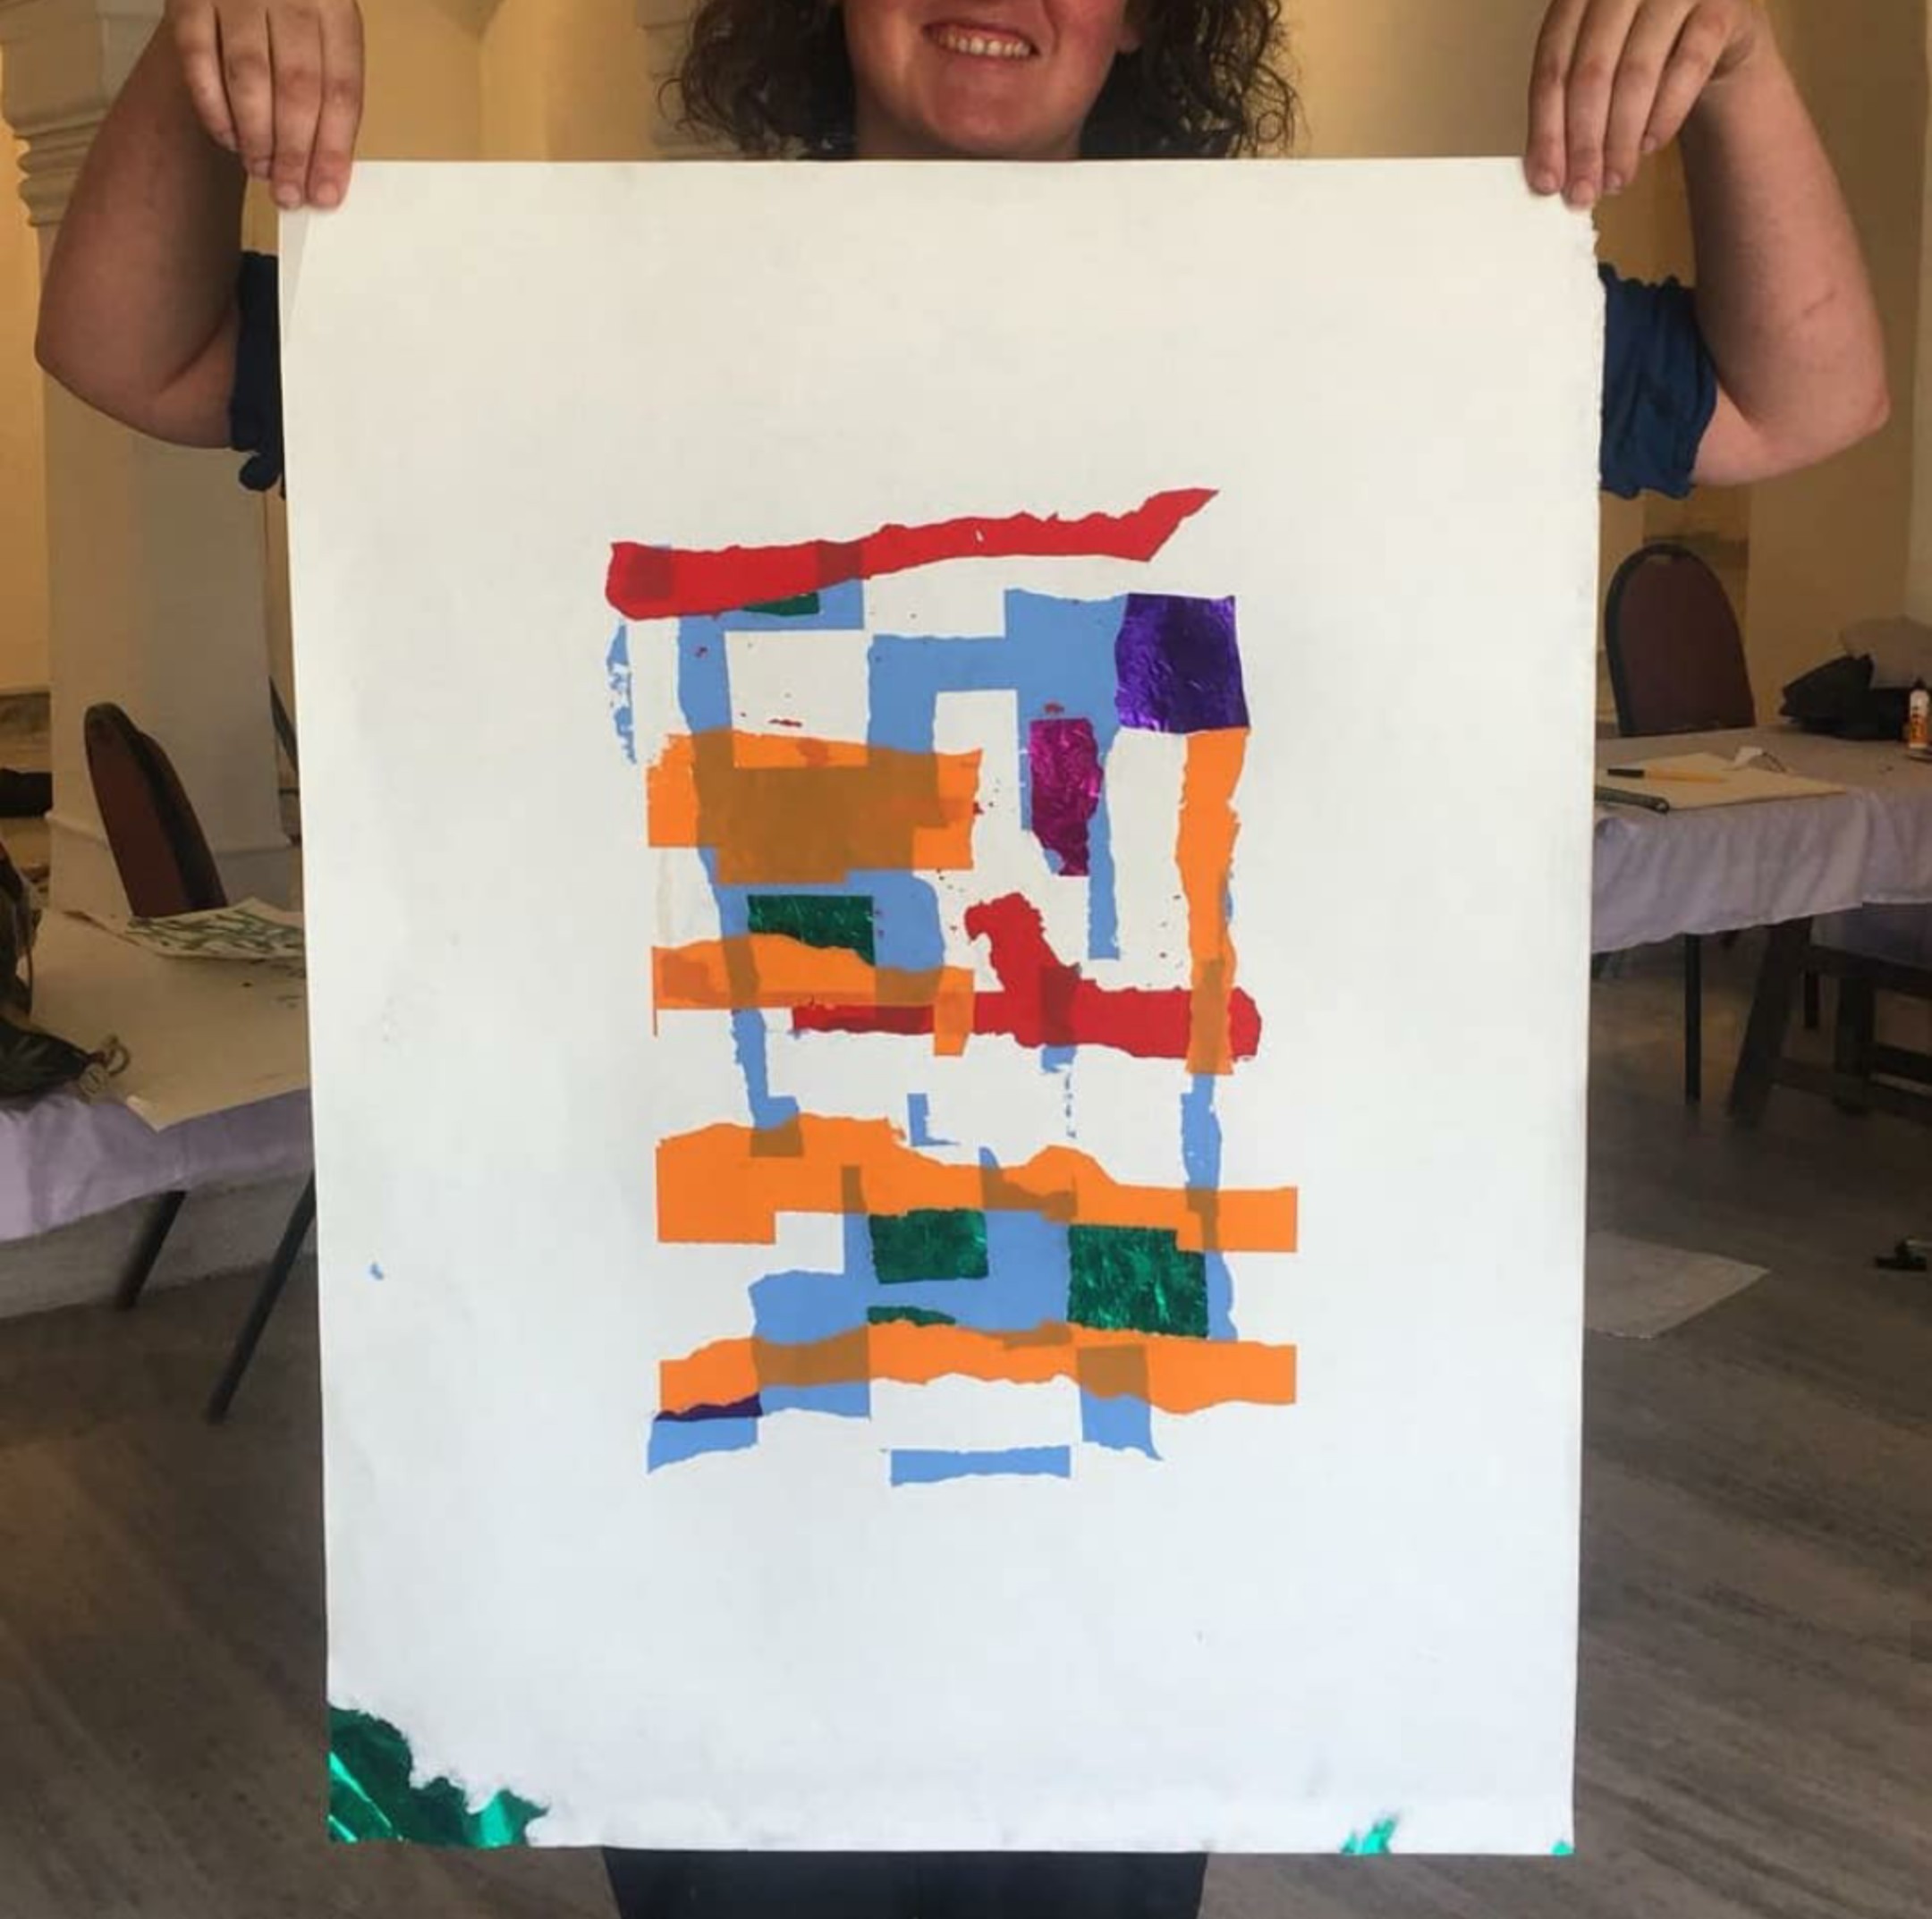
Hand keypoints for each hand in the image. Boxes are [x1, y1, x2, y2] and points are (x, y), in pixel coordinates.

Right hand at [165, 0, 364, 209]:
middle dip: (294, 153)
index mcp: (335, 7)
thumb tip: (323, 161)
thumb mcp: (322, 21)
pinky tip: (227, 137)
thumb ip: (326, 78)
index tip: (324, 195)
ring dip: (256, 137)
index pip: (341, 90)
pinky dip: (213, 108)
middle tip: (288, 194)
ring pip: (249, 79)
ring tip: (260, 171)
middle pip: (298, 90)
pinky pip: (198, 61)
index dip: (333, 150)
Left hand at [1527, 0, 1766, 207]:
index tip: (1547, 182)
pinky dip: (1666, 113)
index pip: (1552, 66)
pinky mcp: (1720, 4)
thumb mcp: (1598, 63)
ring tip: (1615, 180)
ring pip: (1636, 73)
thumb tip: (1550, 174)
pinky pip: (1688, 66)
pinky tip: (1650, 147)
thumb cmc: (1640, 48)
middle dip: (1584, 144)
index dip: (1547, 130)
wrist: (1712, 26)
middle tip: (1583, 192)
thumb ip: (1570, 102)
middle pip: (1591, 73)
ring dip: (1622, 139)